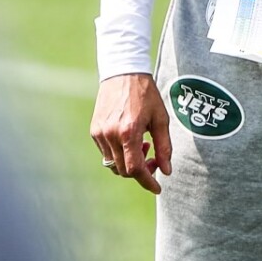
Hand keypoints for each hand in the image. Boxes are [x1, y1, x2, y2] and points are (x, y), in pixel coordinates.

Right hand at [91, 74, 170, 193]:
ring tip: (142, 146)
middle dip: (141, 172)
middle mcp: (111, 135)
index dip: (148, 182)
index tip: (157, 187)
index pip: (136, 169)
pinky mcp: (94, 130)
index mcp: (129, 132)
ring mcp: (100, 133)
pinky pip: (106, 153)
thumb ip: (164, 147)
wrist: (123, 73)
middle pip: (124, 170)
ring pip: (114, 164)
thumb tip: (167, 170)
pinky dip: (119, 154)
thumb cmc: (146, 94)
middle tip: (154, 159)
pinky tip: (130, 140)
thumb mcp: (161, 119)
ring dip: (129, 163)